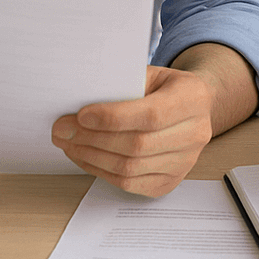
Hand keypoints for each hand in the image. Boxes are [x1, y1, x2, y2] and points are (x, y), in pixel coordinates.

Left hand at [51, 64, 215, 196]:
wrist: (192, 108)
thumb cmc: (163, 88)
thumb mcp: (150, 74)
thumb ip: (122, 85)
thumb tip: (80, 102)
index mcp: (192, 98)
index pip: (151, 115)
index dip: (113, 118)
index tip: (81, 116)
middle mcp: (196, 133)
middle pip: (138, 145)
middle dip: (93, 139)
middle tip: (62, 130)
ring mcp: (185, 162)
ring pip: (131, 168)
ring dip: (91, 157)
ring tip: (68, 143)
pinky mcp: (170, 181)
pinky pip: (130, 184)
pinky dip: (101, 171)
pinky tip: (84, 156)